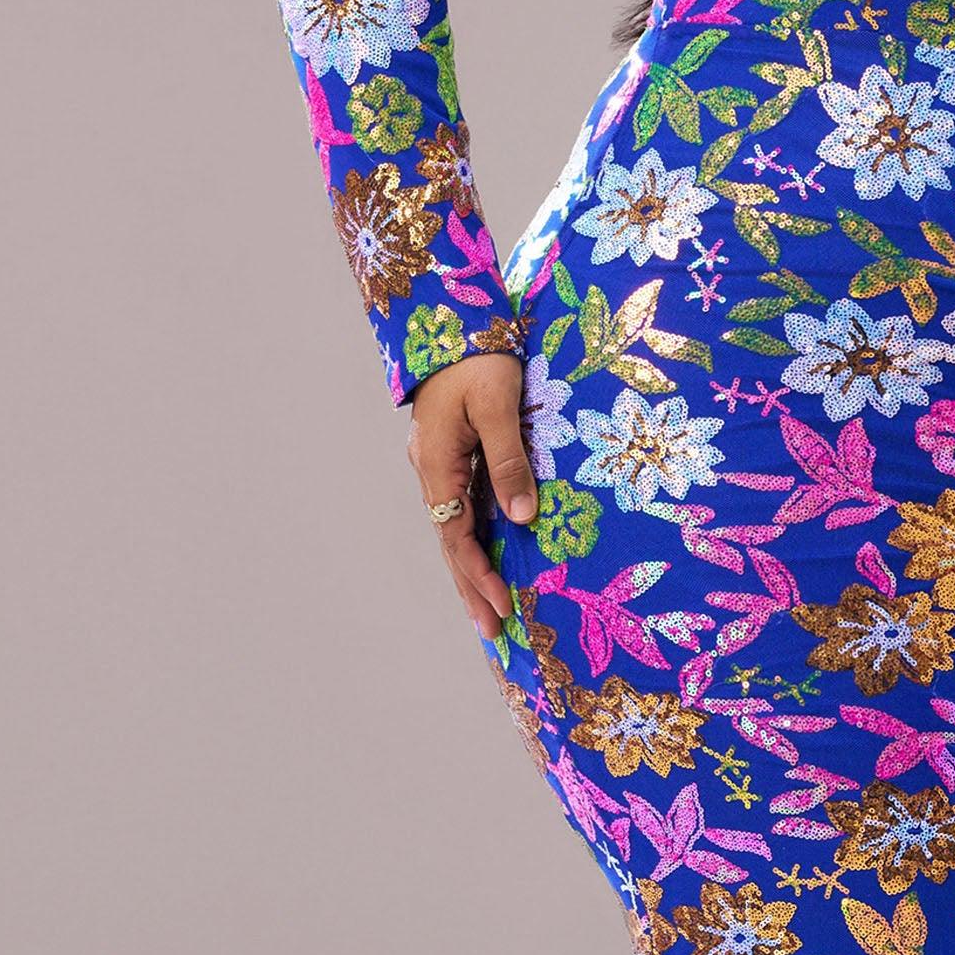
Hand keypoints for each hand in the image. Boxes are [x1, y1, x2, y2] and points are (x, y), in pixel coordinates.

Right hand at [408, 351, 536, 642]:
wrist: (453, 322)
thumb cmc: (479, 360)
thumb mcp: (498, 407)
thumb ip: (509, 460)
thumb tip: (520, 516)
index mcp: (438, 465)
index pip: (457, 535)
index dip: (480, 573)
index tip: (503, 604)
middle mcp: (434, 472)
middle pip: (451, 542)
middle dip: (472, 588)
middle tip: (492, 632)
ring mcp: (440, 466)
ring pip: (454, 529)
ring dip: (471, 571)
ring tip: (487, 610)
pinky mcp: (454, 457)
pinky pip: (462, 509)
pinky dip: (474, 541)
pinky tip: (486, 558)